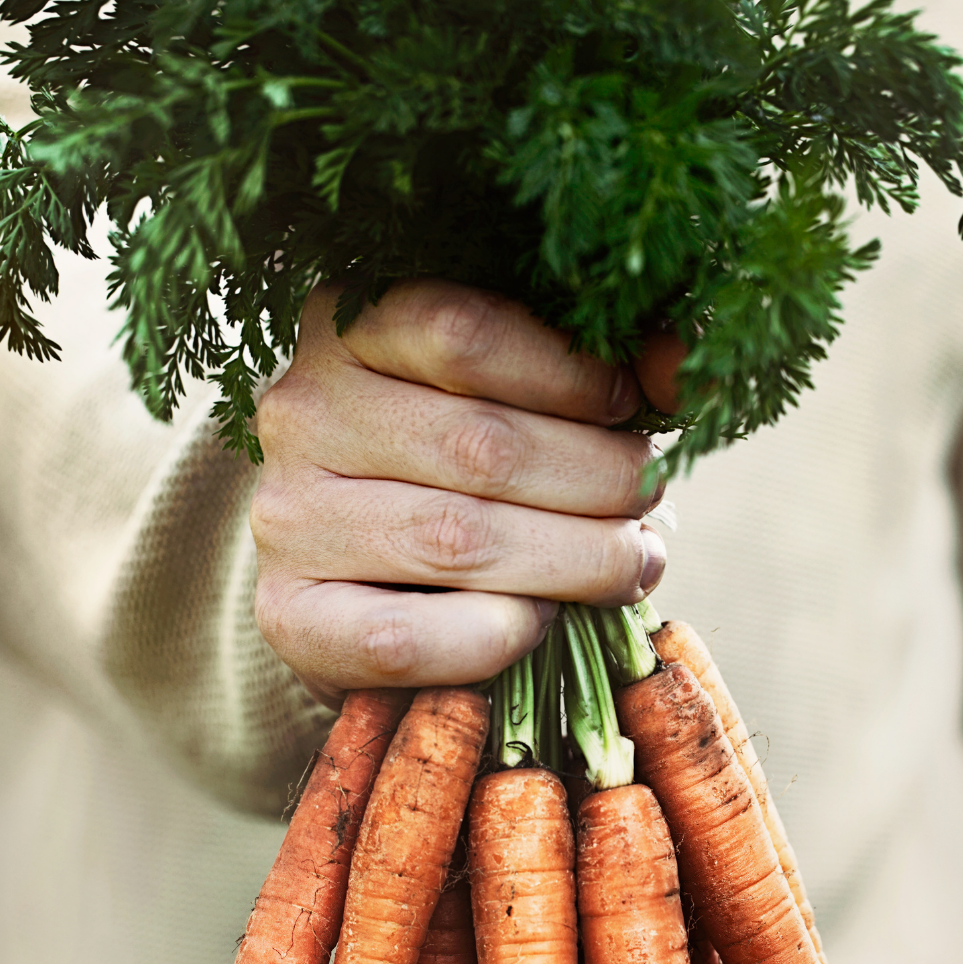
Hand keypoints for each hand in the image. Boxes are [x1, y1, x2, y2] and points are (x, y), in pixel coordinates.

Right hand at [251, 278, 665, 706]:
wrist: (352, 577)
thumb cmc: (453, 467)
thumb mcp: (512, 391)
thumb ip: (595, 369)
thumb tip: (678, 367)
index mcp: (349, 325)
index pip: (464, 333)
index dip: (572, 375)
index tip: (633, 411)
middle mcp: (300, 412)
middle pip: (478, 444)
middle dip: (597, 480)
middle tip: (647, 506)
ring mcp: (285, 517)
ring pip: (454, 540)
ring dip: (571, 562)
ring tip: (624, 565)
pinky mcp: (288, 616)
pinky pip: (400, 638)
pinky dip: (491, 637)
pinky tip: (538, 623)